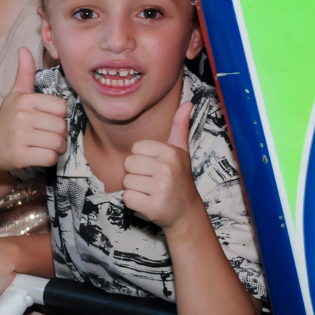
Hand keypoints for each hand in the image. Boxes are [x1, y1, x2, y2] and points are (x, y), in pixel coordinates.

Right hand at [0, 48, 66, 175]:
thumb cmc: (6, 121)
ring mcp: (20, 136)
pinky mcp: (20, 155)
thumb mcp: (15, 96)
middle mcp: (22, 116)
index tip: (46, 120)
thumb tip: (24, 49)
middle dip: (59, 135)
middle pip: (62, 127)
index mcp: (25, 100)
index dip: (58, 116)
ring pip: (58, 143)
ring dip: (56, 148)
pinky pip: (50, 158)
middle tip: (45, 137)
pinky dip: (48, 159)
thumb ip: (25, 74)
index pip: (62, 107)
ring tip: (43, 146)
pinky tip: (38, 155)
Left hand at [122, 102, 201, 230]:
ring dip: (135, 189)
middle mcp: (166, 168)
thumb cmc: (179, 178)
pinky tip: (148, 202)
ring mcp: (160, 188)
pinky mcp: (153, 206)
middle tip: (152, 181)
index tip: (155, 168)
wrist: (186, 212)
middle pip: (128, 164)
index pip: (136, 149)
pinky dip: (134, 202)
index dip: (142, 159)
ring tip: (151, 191)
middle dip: (136, 174)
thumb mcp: (181, 151)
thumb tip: (187, 103)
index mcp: (170, 152)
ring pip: (126, 182)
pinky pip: (127, 198)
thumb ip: (180, 126)